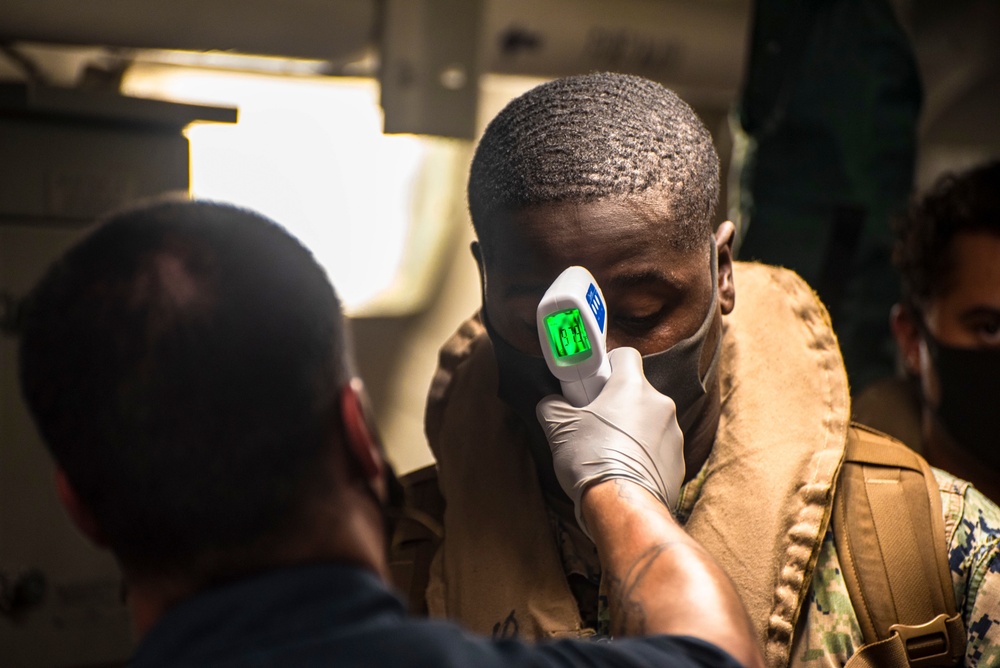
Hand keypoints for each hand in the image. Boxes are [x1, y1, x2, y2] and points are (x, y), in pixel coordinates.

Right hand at [535, 347, 684, 535]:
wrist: (622, 507)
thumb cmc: (592, 460)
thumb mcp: (558, 428)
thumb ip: (553, 406)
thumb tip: (551, 404)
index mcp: (632, 386)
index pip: (625, 355)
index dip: (607, 364)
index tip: (593, 381)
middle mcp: (659, 404)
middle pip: (637, 391)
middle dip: (616, 402)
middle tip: (593, 420)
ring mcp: (673, 433)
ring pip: (649, 420)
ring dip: (631, 429)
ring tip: (607, 452)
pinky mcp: (678, 461)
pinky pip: (658, 448)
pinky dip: (643, 454)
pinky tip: (623, 470)